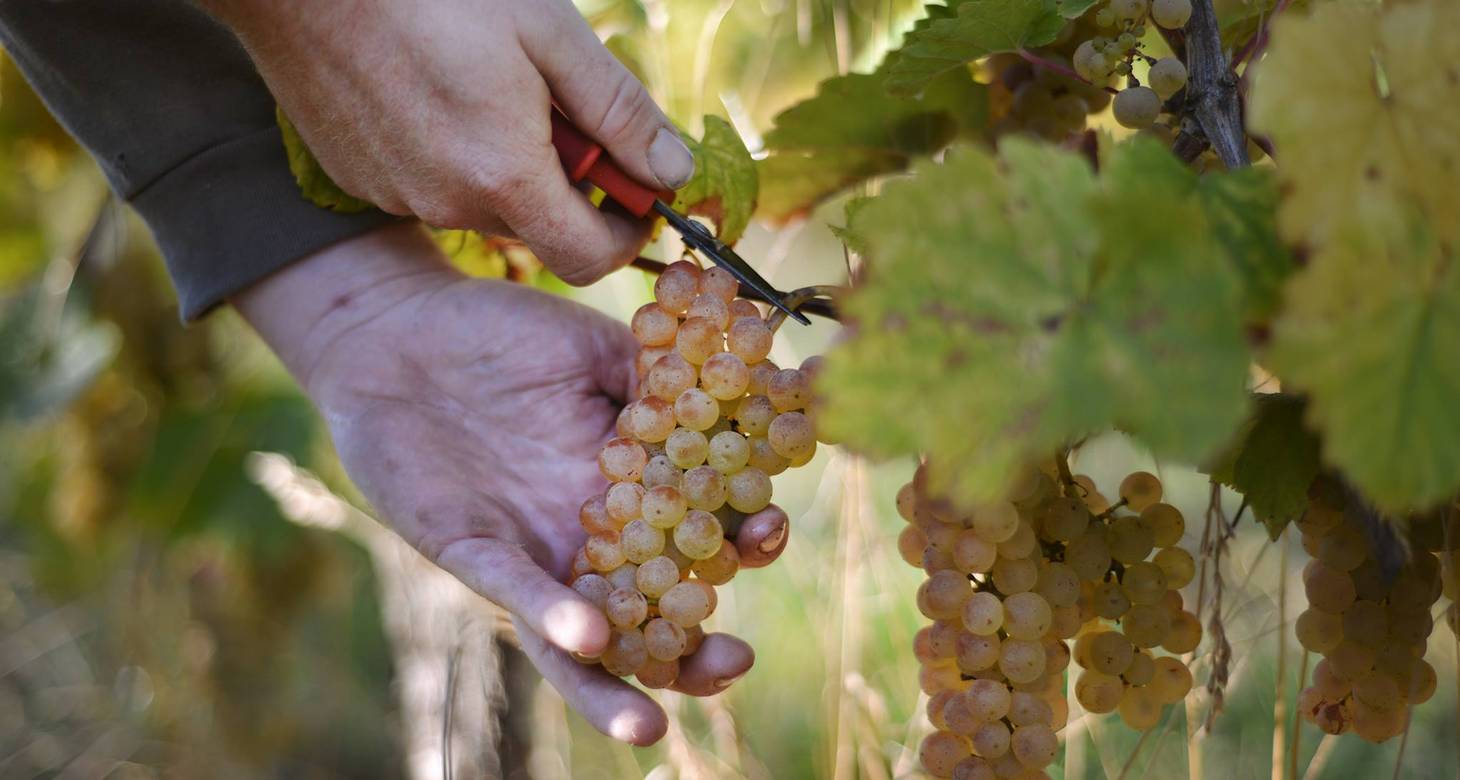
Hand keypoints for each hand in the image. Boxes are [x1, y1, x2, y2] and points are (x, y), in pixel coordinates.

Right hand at [203, 0, 693, 284]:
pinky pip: (433, 186)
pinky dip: (455, 154)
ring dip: (508, 164)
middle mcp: (452, 205)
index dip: (627, 232)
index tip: (636, 190)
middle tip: (561, 107)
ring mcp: (401, 197)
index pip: (591, 258)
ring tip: (489, 84)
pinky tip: (435, 91)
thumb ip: (620, 112)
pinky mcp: (363, 181)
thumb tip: (674, 172)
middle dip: (568, 183)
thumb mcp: (551, 36)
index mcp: (506, 177)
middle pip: (539, 228)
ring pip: (485, 204)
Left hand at [234, 224, 789, 744]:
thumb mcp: (597, 348)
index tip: (769, 531)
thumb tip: (758, 377)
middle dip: (696, 653)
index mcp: (636, 489)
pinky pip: (517, 594)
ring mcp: (536, 552)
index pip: (704, 534)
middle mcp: (592, 538)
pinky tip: (586, 636)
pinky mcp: (473, 551)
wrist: (401, 329)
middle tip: (732, 660)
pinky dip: (551, 617)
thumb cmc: (505, 334)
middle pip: (654, 616)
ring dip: (619, 689)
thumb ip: (665, 375)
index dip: (743, 542)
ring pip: (581, 645)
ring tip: (651, 724)